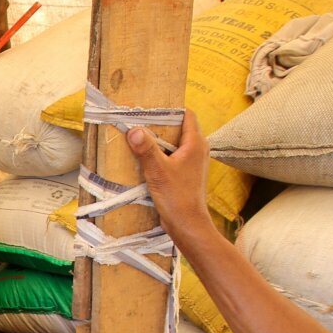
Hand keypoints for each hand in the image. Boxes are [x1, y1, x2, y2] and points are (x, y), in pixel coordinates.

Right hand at [126, 110, 210, 236]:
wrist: (188, 225)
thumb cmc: (177, 198)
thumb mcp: (158, 171)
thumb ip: (146, 149)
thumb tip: (134, 129)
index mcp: (196, 144)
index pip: (187, 115)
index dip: (170, 109)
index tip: (151, 108)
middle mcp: (198, 150)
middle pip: (179, 128)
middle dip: (160, 125)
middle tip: (140, 122)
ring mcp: (193, 163)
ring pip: (175, 144)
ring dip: (158, 142)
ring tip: (139, 139)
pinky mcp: (186, 174)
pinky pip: (173, 157)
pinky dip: (160, 155)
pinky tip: (144, 160)